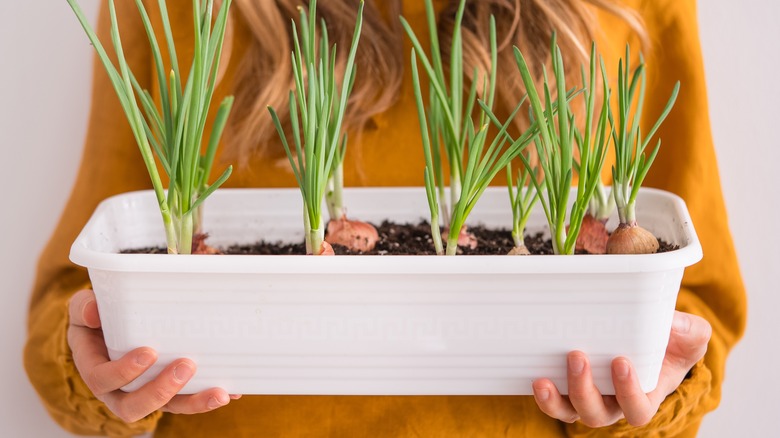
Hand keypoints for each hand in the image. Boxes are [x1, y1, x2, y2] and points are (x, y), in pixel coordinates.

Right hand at [67, 289, 241, 422]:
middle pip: (134, 406)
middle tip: (185, 366)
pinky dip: (208, 397)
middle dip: (161, 390)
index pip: (104, 379)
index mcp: (95, 368)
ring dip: (194, 402)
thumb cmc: (98, 317)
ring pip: (168, 408)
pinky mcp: (169, 391)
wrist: (113, 324)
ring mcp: (147, 392)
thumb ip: (84, 307)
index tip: (149, 352)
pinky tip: (232, 391)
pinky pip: (188, 400)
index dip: (125, 372)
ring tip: (220, 392)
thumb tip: (92, 311)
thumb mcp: (84, 308)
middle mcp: (119, 390)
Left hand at [532, 311, 711, 427]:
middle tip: (577, 356)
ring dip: (555, 400)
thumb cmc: (671, 341)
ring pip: (569, 411)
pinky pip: (552, 401)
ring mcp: (587, 397)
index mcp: (644, 396)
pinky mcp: (566, 387)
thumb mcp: (689, 334)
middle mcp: (613, 403)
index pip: (637, 409)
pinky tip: (533, 377)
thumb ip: (690, 331)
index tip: (621, 362)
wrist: (645, 335)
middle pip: (597, 414)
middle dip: (584, 389)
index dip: (628, 393)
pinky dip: (542, 395)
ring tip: (543, 380)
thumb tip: (673, 323)